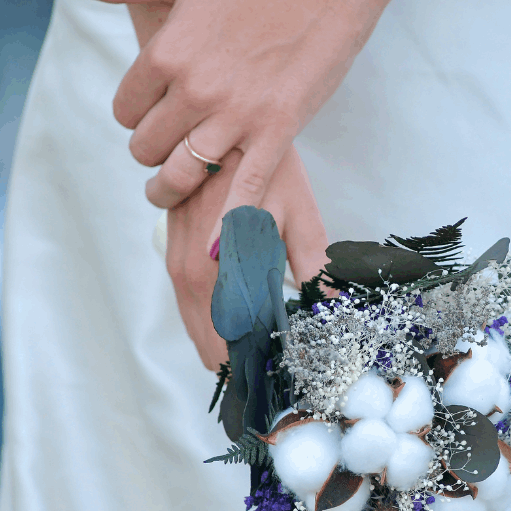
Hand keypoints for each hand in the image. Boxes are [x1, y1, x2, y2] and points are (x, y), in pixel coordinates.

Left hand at [62, 0, 382, 249]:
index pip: (125, 107)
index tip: (147, 116)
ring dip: (169, 189)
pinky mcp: (274, 134)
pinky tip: (215, 252)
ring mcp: (235, 115)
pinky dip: (227, 225)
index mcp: (168, 51)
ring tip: (169, 190)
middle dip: (148, 154)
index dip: (132, 116)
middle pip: (147, 146)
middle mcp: (195, 88)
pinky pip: (243, 190)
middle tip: (160, 154)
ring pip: (181, 174)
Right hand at [166, 146, 329, 370]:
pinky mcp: (173, 256)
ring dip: (227, 352)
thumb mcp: (302, 219)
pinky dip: (213, 328)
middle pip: (215, 351)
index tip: (285, 386)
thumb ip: (317, 273)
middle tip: (277, 382)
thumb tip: (336, 316)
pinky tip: (241, 333)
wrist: (220, 124)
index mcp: (228, 276)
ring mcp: (178, 267)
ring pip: (200, 333)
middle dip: (246, 372)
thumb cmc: (270, 171)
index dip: (263, 374)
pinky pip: (191, 310)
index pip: (240, 351)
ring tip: (262, 365)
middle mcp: (195, 278)